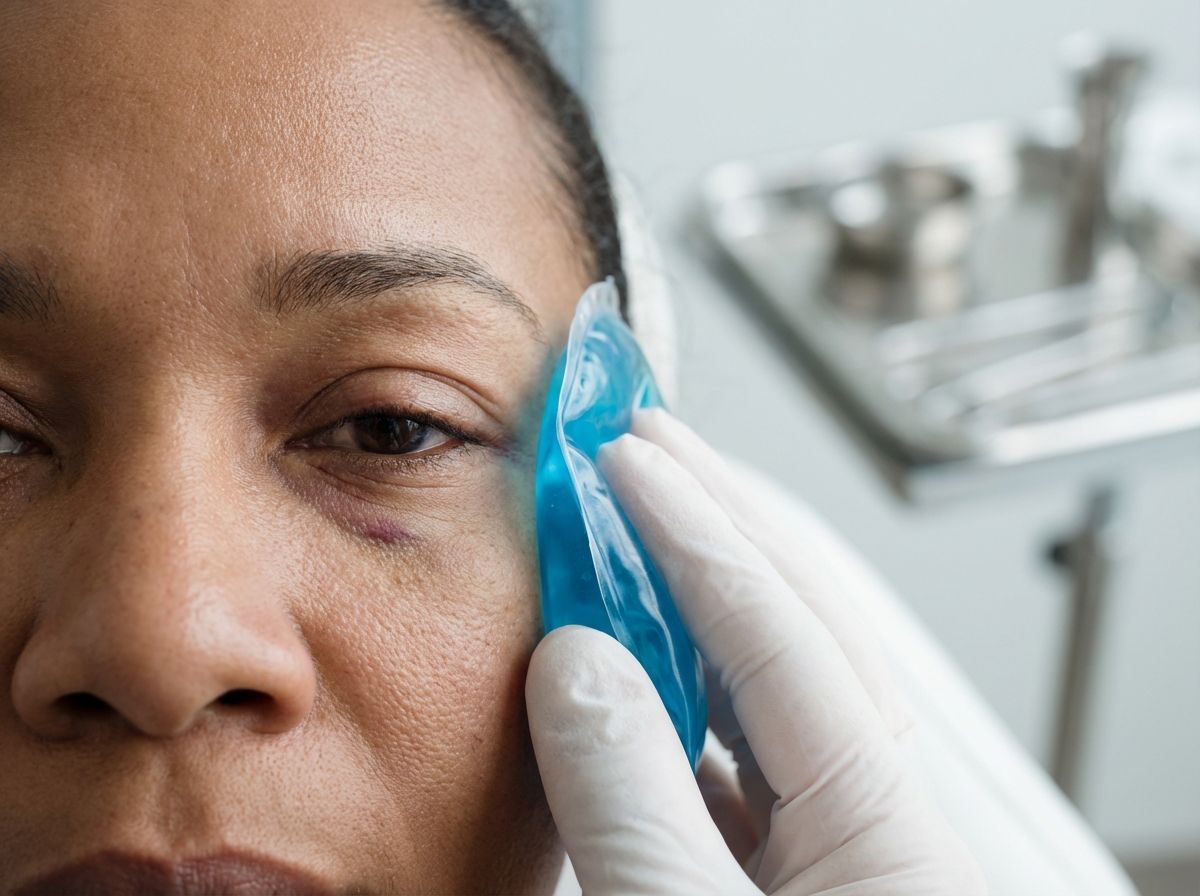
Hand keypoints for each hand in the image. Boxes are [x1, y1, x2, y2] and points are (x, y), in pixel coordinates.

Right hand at [526, 409, 985, 894]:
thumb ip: (632, 801)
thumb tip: (576, 662)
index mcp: (882, 828)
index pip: (778, 631)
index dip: (691, 531)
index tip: (622, 460)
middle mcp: (877, 823)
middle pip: (803, 629)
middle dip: (722, 520)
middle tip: (648, 442)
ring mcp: (839, 851)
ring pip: (774, 690)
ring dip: (703, 598)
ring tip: (640, 527)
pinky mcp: (793, 885)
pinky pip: (741, 758)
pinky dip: (685, 695)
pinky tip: (640, 668)